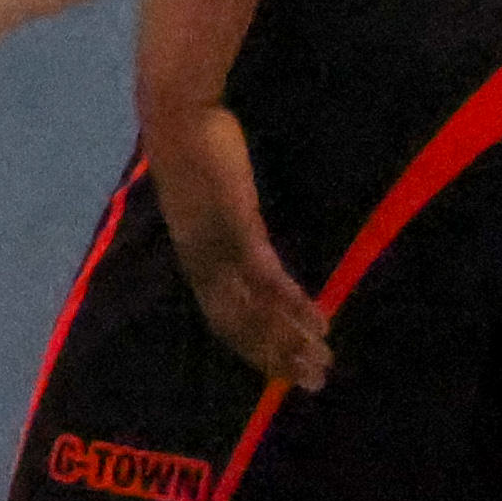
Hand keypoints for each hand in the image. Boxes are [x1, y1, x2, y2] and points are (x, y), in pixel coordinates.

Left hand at [147, 102, 330, 388]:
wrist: (179, 117)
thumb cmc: (194, 151)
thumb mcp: (206, 200)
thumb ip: (222, 226)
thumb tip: (241, 240)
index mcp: (193, 258)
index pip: (221, 318)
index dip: (250, 347)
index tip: (278, 371)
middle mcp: (202, 263)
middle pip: (239, 325)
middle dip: (276, 357)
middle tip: (311, 383)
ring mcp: (219, 248)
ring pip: (255, 310)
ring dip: (290, 339)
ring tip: (322, 362)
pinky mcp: (237, 229)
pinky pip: (267, 278)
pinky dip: (292, 304)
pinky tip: (320, 321)